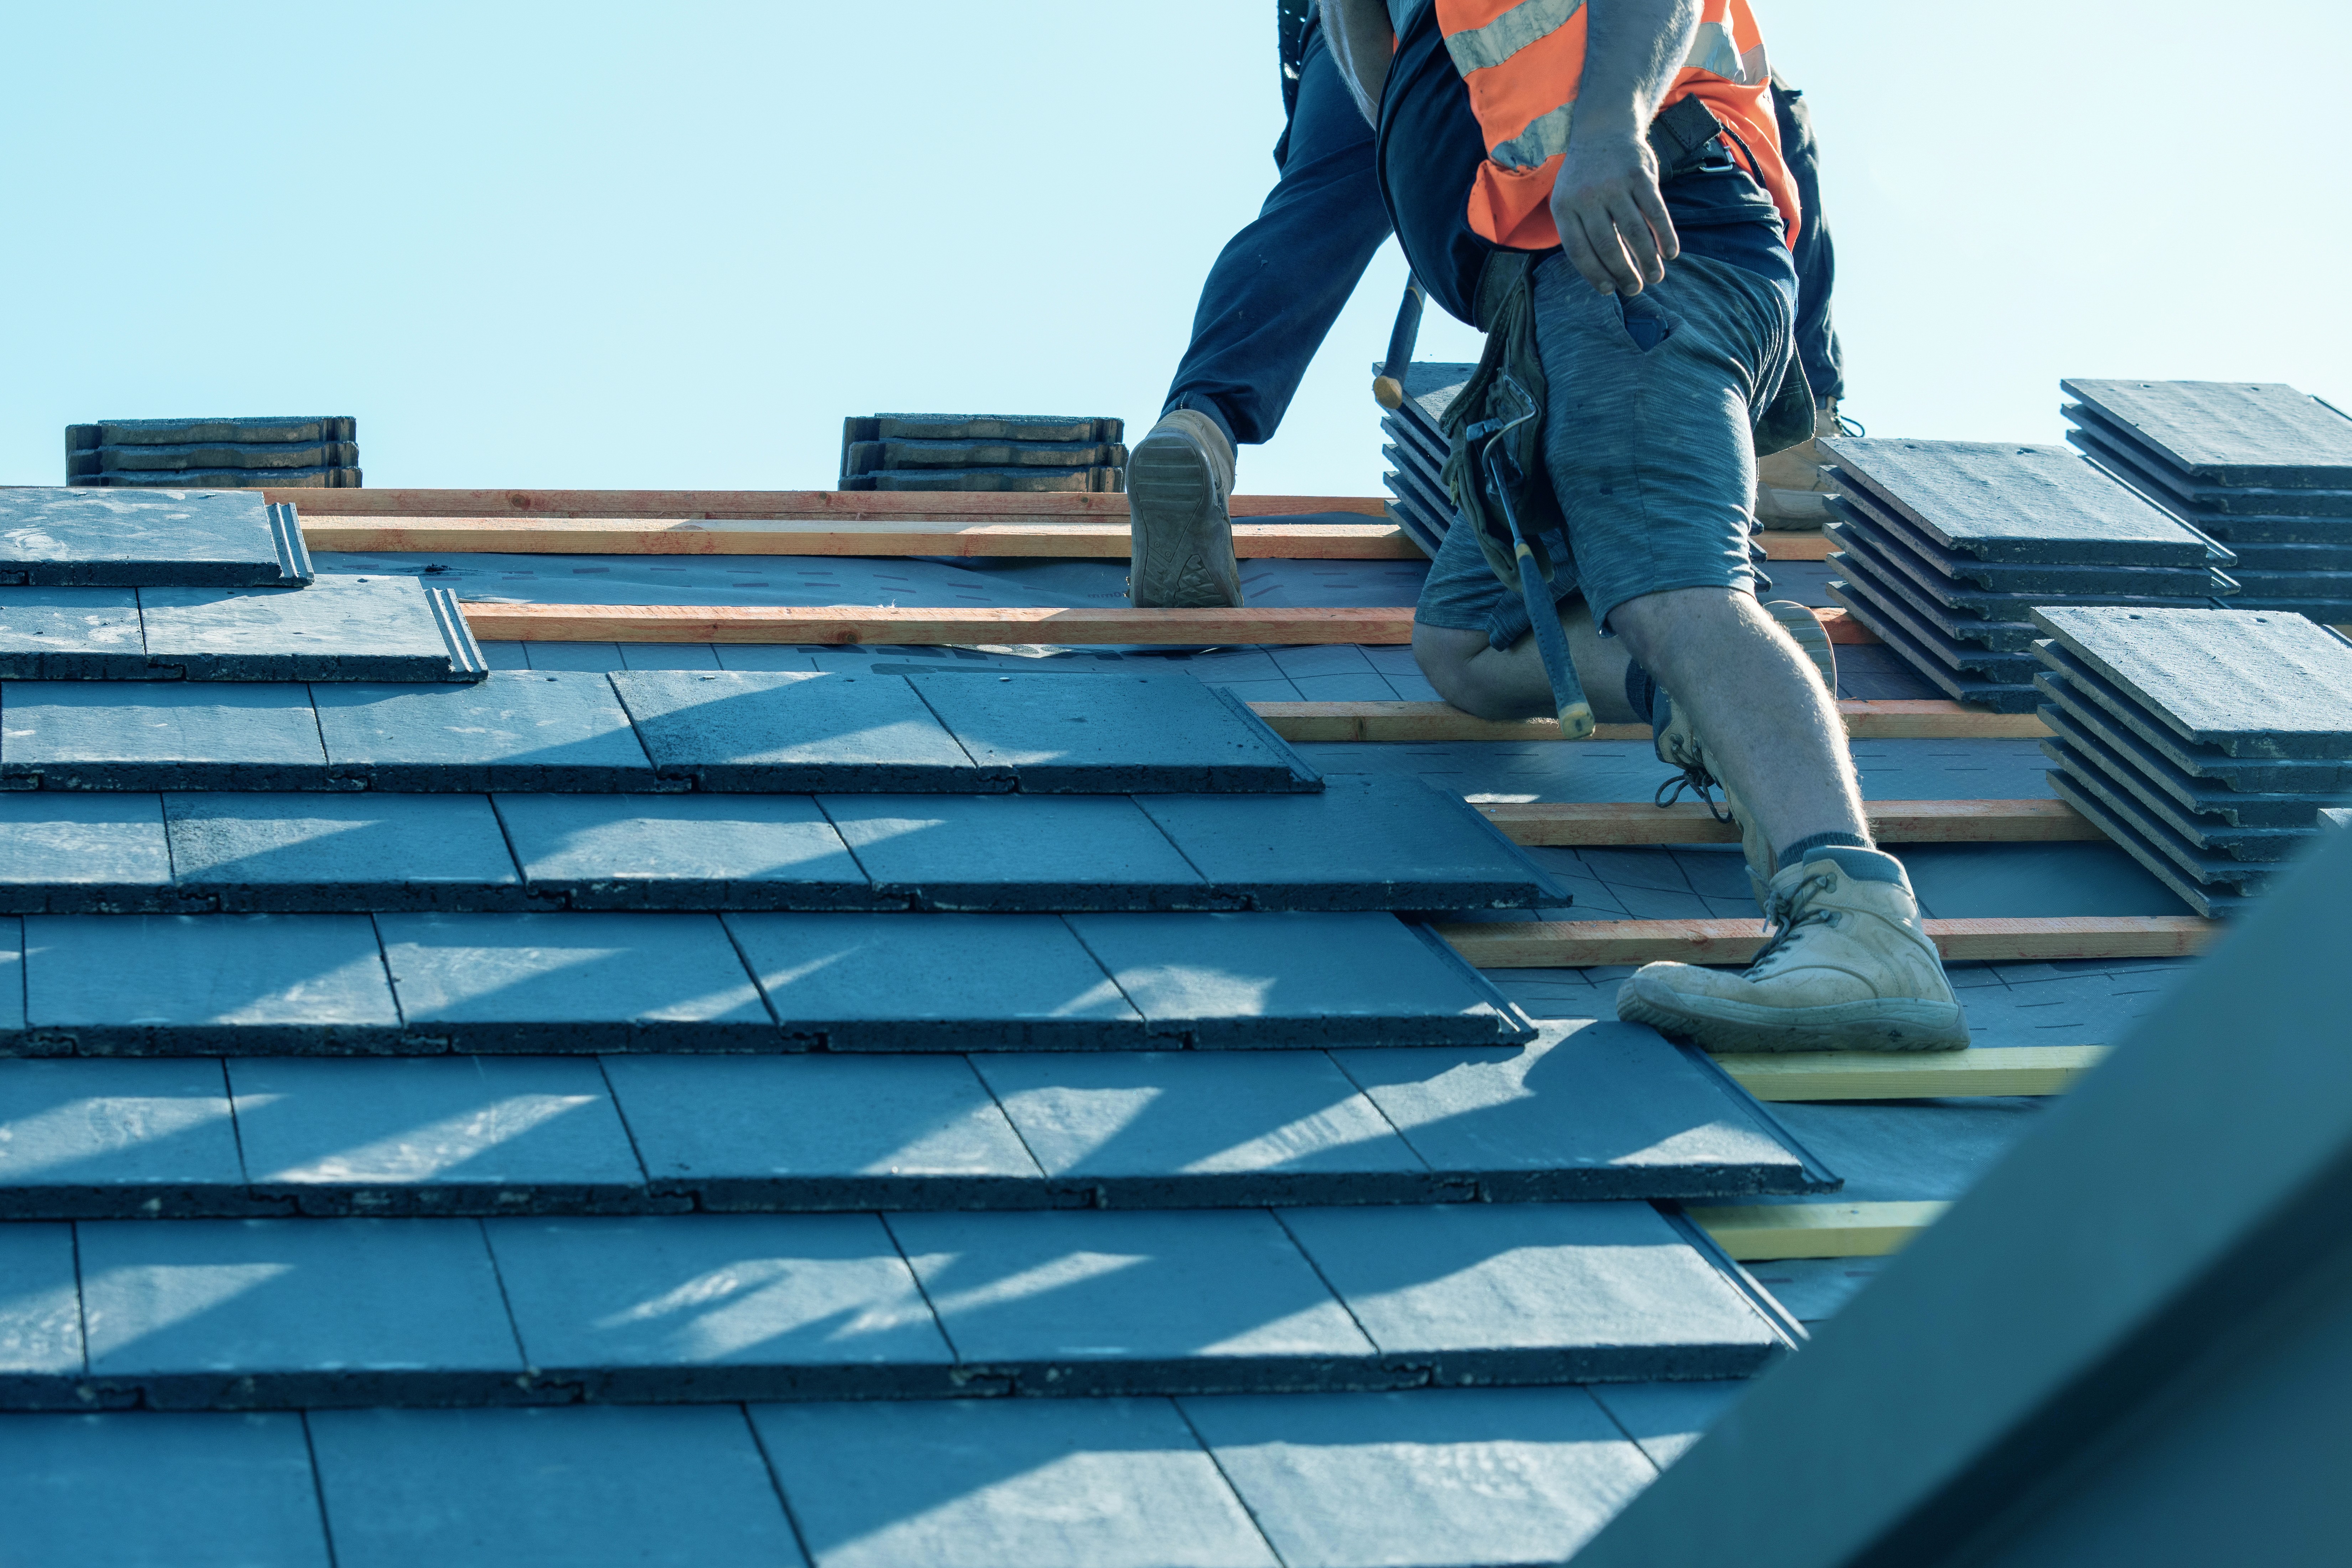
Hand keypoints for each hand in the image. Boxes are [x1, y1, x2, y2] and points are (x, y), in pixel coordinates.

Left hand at [1549, 129, 1679, 294]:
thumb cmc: (1585, 178)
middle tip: (1635, 289)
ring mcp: (1615, 185)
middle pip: (1607, 246)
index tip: (1609, 290)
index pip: (1579, 251)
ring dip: (1647, 260)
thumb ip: (1579, 232)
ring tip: (1655, 277)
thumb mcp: (1568, 200)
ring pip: (1633, 232)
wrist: (1602, 131)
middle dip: (1623, 273)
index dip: (1595, 275)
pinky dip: (1664, 235)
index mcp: (1564, 207)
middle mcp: (1587, 197)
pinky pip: (1655, 212)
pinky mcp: (1640, 176)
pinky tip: (1670, 253)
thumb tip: (1602, 275)